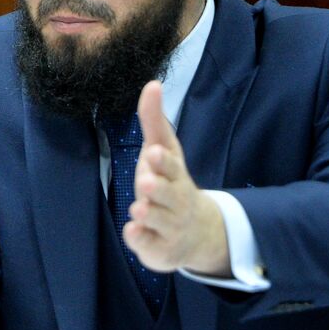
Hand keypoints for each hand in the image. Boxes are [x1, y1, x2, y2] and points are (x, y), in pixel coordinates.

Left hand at [123, 81, 228, 274]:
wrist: (195, 232)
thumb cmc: (170, 182)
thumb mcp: (163, 151)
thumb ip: (153, 121)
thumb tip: (151, 83)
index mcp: (175, 174)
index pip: (170, 165)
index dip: (163, 161)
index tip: (153, 152)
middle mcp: (176, 199)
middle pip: (168, 193)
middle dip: (158, 188)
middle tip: (147, 182)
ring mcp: (169, 224)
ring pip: (158, 219)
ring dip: (148, 213)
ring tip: (138, 208)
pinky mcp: (158, 246)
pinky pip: (149, 244)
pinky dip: (141, 239)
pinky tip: (133, 232)